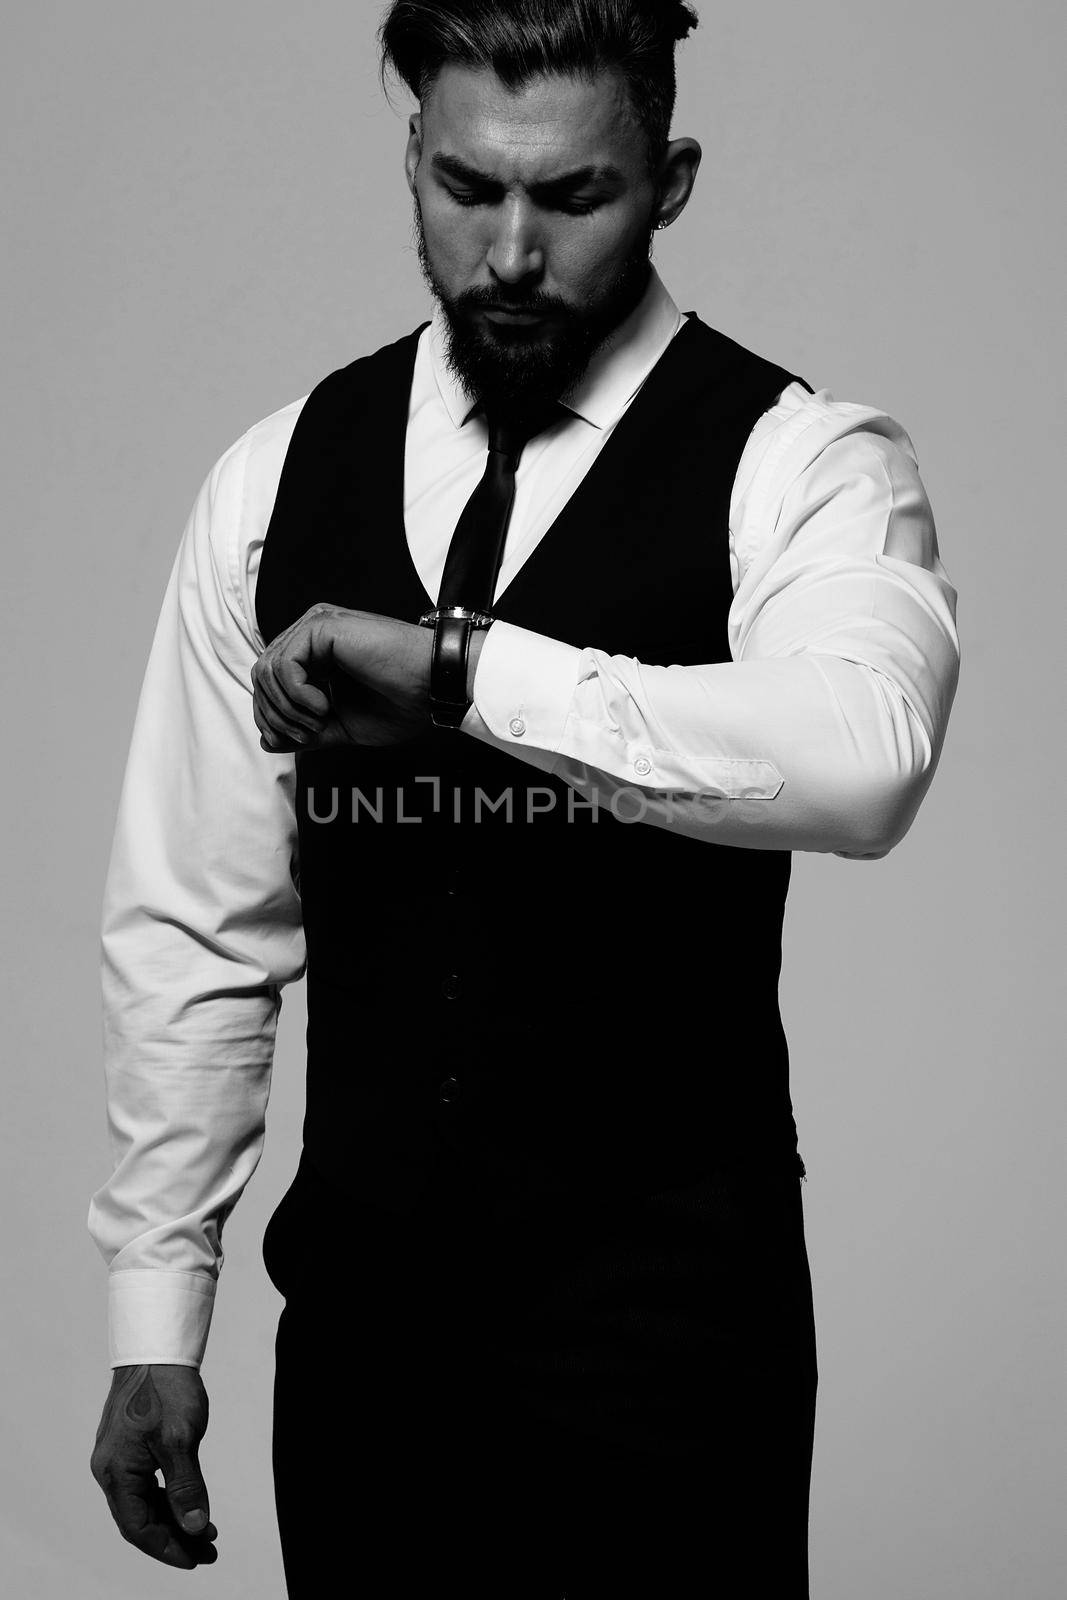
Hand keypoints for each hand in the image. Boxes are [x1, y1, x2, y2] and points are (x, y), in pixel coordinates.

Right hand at [90, 1364, 218, 1568]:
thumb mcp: (181, 1439)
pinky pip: (145, 1485)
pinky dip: (167, 1498)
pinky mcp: (130, 1446)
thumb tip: (195, 1527)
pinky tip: (189, 1503)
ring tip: (205, 1532)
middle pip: (139, 1519)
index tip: (195, 1559)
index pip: (138, 1527)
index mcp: (116, 1472)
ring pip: (143, 1503)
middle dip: (174, 1538)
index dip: (166, 1548)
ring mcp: (119, 1457)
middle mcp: (111, 1469)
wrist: (156, 1348)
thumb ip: (186, 1486)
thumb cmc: (165, 1388)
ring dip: (172, 1519)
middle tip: (207, 1551)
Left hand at [251, 603, 432, 750]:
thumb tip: (266, 741)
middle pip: (261, 676)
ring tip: (319, 722)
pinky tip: (323, 706)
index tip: (295, 740)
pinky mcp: (322, 626)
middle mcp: (311, 635)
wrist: (432, 688)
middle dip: (275, 715)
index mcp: (315, 654)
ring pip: (267, 670)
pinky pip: (284, 665)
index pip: (269, 682)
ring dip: (288, 708)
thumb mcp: (342, 727)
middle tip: (306, 736)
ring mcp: (316, 627)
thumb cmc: (400, 704)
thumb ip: (304, 732)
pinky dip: (297, 694)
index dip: (271, 716)